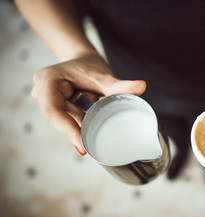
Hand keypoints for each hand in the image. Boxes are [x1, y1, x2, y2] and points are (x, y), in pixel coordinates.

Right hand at [31, 53, 145, 154]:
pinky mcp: (55, 106)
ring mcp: (46, 99)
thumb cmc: (88, 64)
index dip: (67, 130)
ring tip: (95, 143)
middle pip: (57, 120)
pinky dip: (80, 126)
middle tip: (93, 149)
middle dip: (75, 133)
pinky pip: (67, 121)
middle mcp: (41, 91)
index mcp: (47, 80)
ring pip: (63, 122)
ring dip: (79, 129)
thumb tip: (141, 86)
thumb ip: (120, 84)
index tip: (83, 146)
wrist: (82, 59)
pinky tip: (90, 137)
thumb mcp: (102, 75)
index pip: (53, 111)